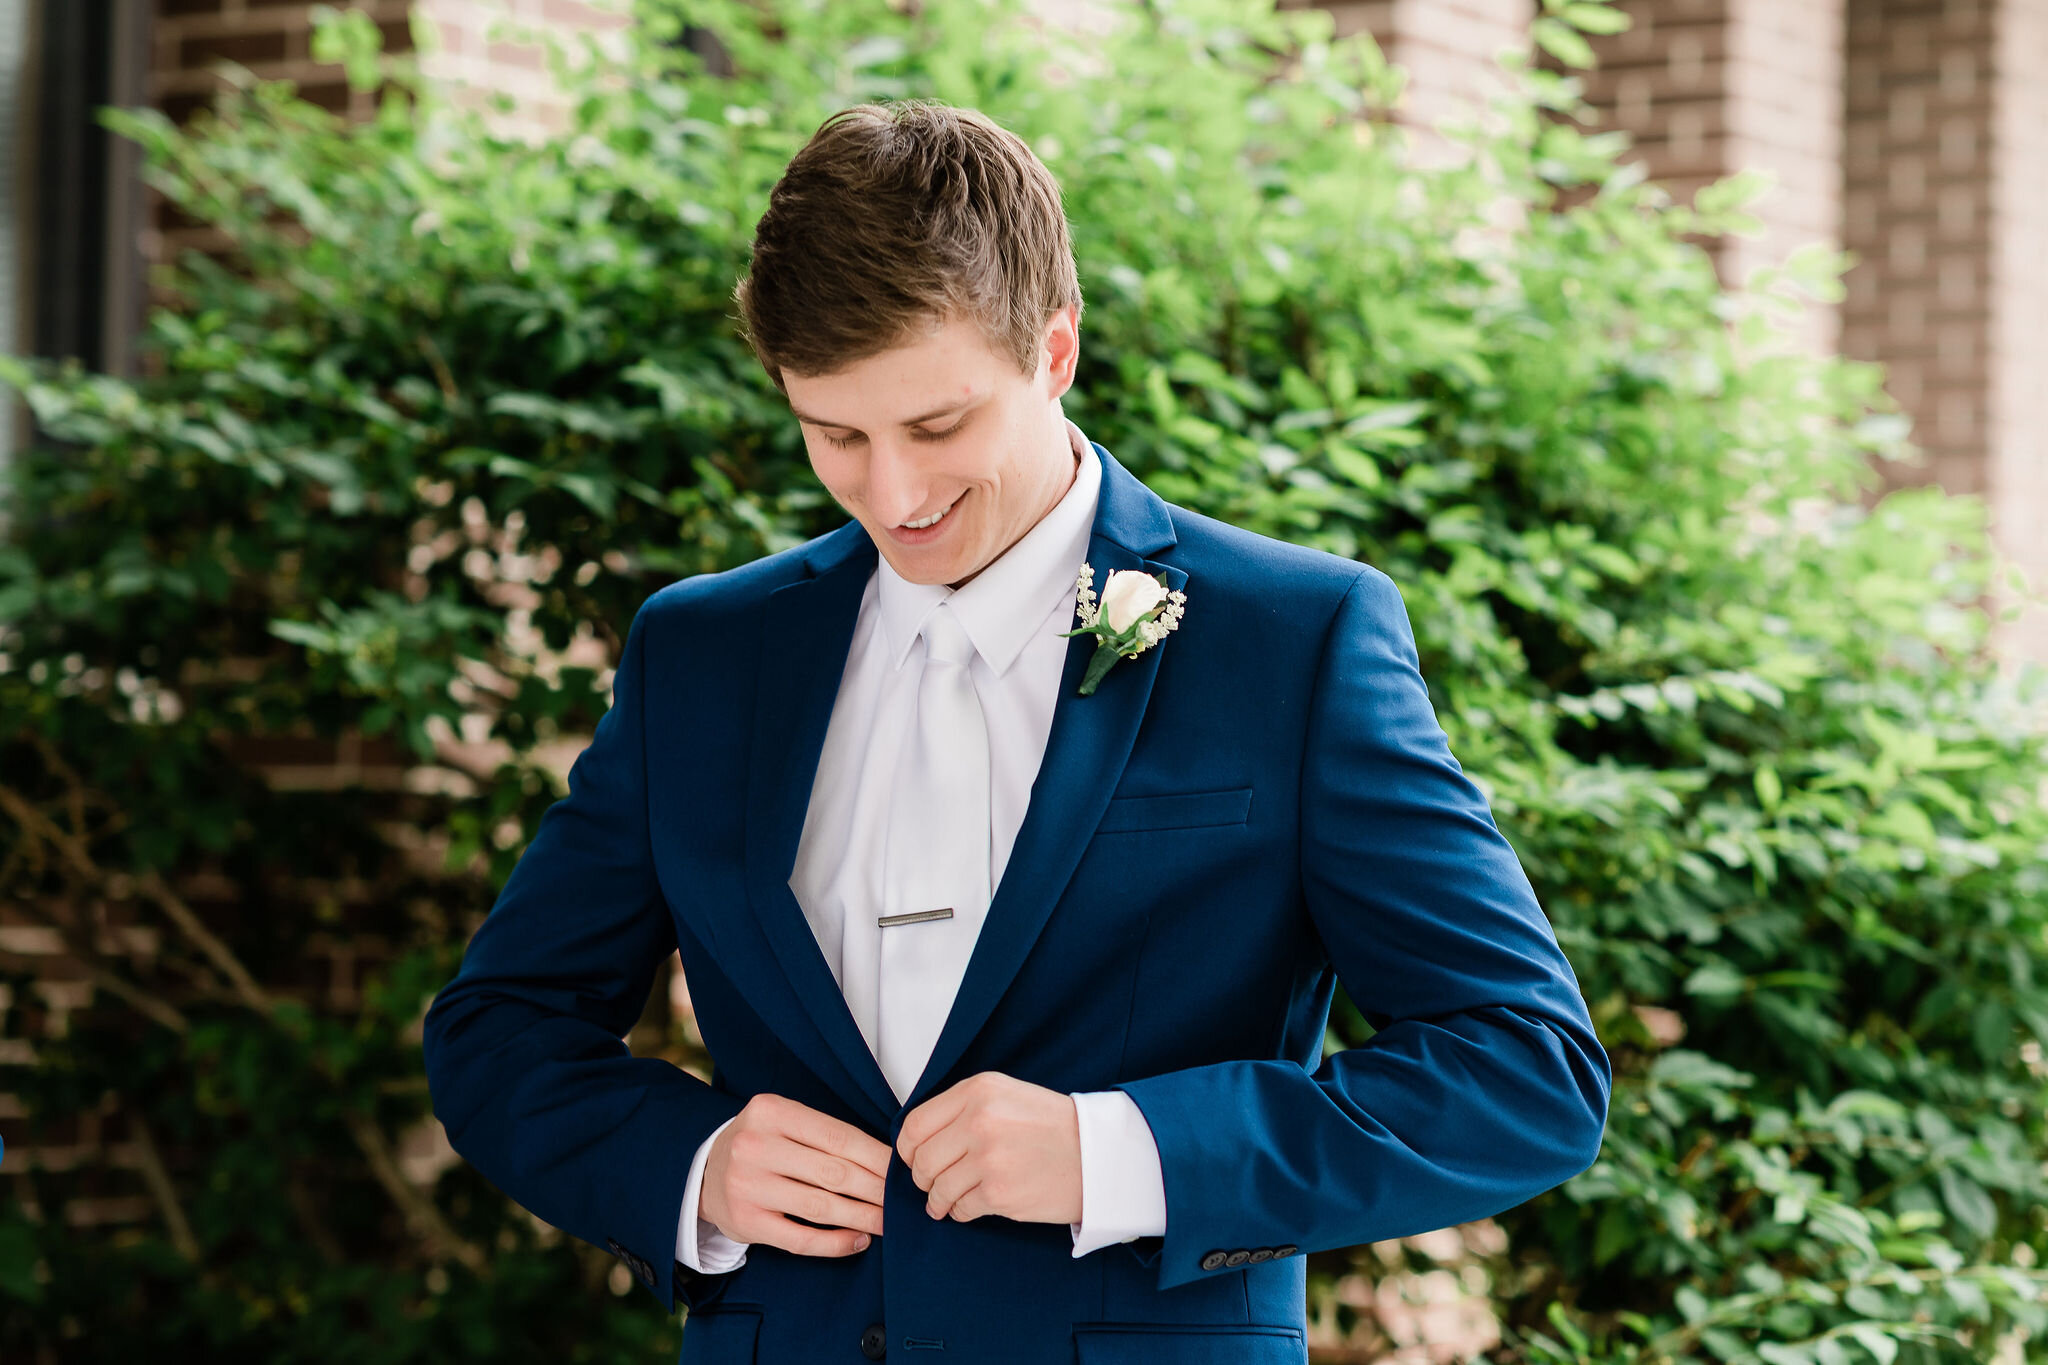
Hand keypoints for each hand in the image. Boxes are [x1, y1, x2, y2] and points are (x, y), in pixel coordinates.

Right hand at [699, 1092, 889, 1256]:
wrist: (705, 1172)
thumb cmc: (761, 1143)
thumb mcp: (784, 1121)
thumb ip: (824, 1133)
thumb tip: (885, 1159)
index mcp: (771, 1112)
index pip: (838, 1136)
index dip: (876, 1156)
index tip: (901, 1170)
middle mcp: (755, 1147)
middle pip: (833, 1172)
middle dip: (876, 1189)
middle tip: (901, 1200)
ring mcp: (747, 1187)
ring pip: (820, 1207)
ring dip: (862, 1217)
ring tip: (888, 1222)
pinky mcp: (746, 1222)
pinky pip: (800, 1239)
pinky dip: (835, 1243)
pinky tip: (858, 1240)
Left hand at [896, 1071, 1082, 1225]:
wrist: (1099, 1155)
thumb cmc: (1053, 1126)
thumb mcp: (1006, 1095)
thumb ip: (963, 1108)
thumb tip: (919, 1139)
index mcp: (978, 1091)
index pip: (915, 1123)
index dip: (907, 1148)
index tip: (913, 1158)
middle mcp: (979, 1120)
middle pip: (921, 1159)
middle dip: (922, 1177)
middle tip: (932, 1183)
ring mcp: (988, 1158)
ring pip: (937, 1187)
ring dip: (938, 1199)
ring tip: (947, 1201)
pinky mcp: (999, 1192)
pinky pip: (960, 1208)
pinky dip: (960, 1212)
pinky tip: (970, 1207)